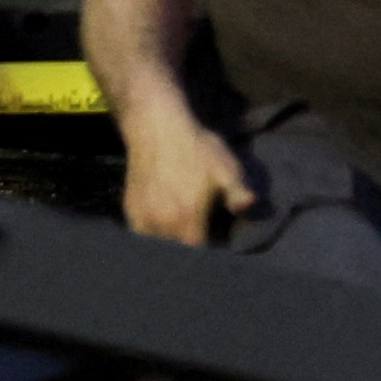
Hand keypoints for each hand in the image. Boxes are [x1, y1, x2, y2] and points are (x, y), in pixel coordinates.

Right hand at [119, 122, 257, 246]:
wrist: (157, 129)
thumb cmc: (197, 150)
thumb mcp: (227, 170)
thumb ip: (240, 196)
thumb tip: (251, 212)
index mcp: (187, 220)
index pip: (199, 252)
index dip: (211, 245)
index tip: (218, 234)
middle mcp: (161, 225)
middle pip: (178, 249)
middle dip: (191, 242)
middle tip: (202, 227)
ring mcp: (142, 218)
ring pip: (159, 242)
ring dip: (172, 238)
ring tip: (184, 222)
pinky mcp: (130, 210)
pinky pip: (143, 232)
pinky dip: (154, 231)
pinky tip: (165, 217)